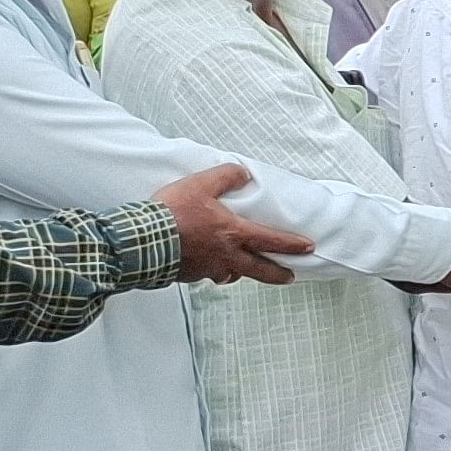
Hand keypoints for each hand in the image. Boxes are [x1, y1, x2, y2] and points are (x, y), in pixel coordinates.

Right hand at [153, 163, 311, 284]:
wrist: (143, 241)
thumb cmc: (171, 214)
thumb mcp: (200, 184)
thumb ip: (225, 177)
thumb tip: (243, 173)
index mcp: (233, 233)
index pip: (271, 240)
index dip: (292, 244)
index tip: (307, 247)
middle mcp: (226, 256)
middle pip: (260, 270)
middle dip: (278, 274)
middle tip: (290, 276)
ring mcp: (208, 269)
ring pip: (233, 275)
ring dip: (242, 272)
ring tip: (243, 268)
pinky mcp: (190, 276)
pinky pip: (208, 276)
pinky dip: (213, 271)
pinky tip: (208, 265)